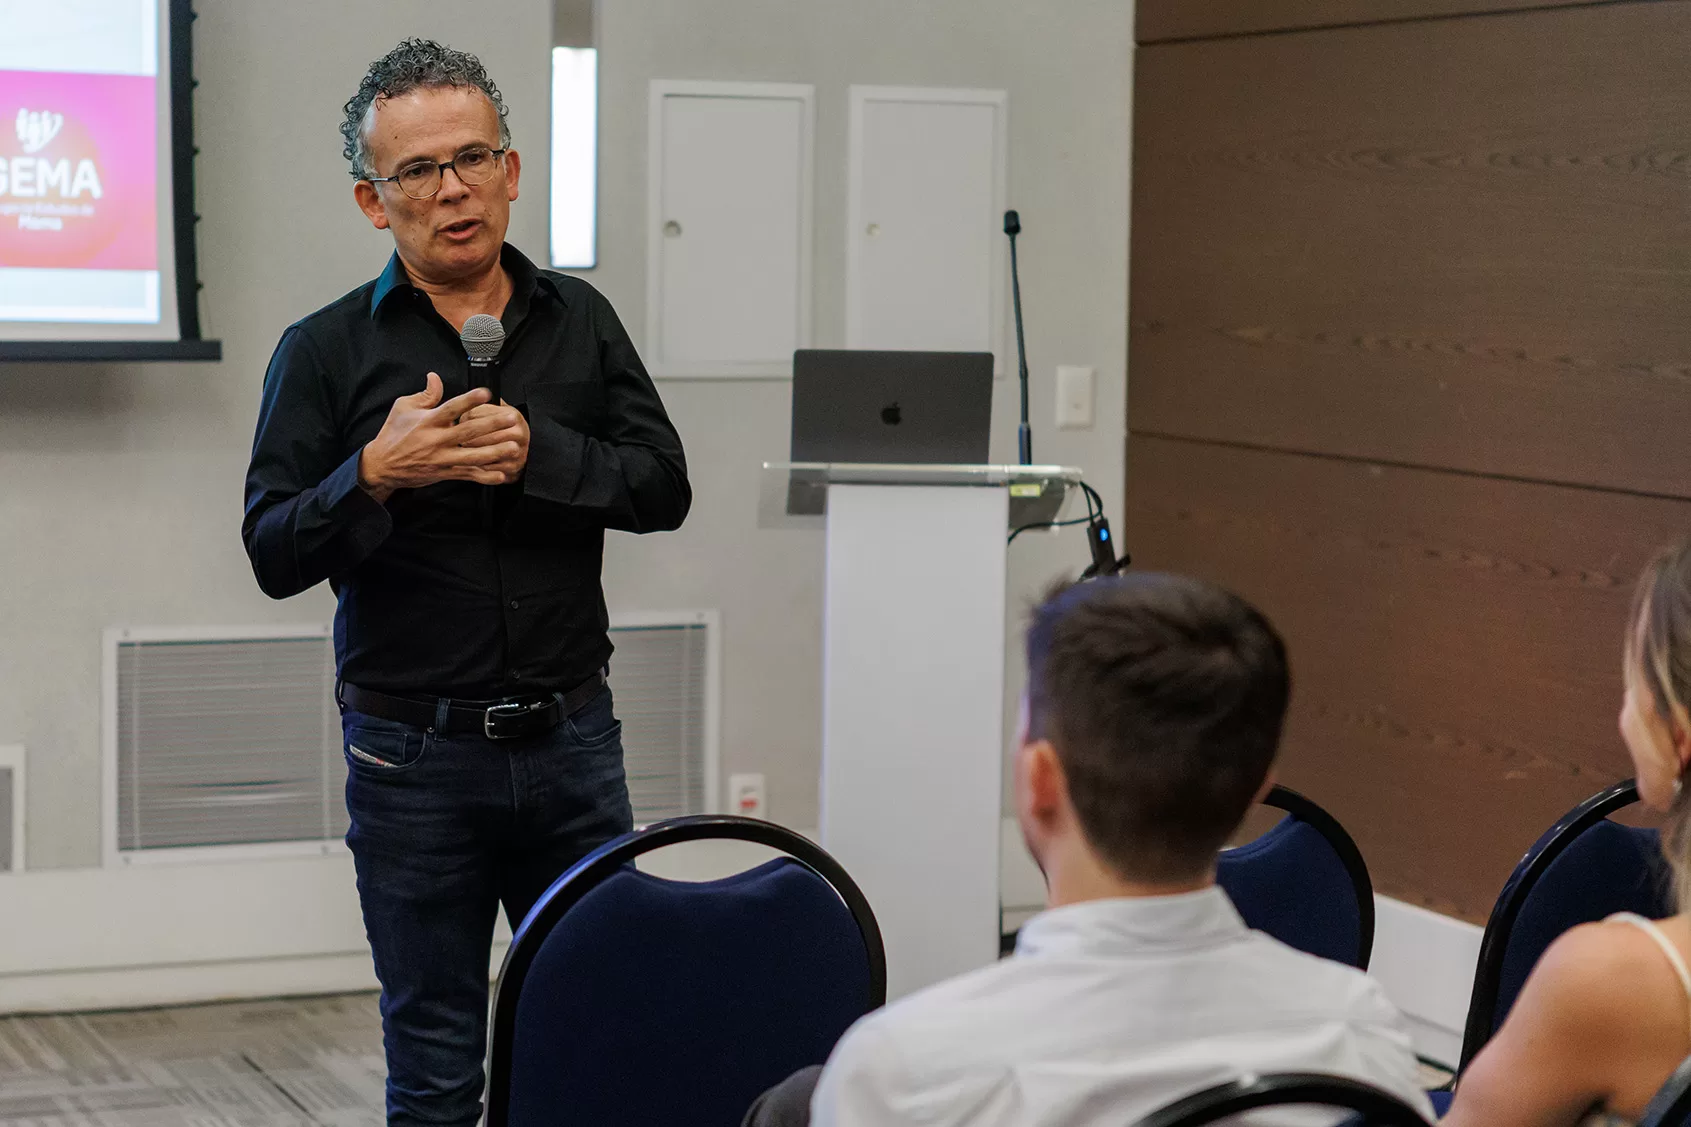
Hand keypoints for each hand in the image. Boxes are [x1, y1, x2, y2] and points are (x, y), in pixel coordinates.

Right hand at [357, 373, 517, 502]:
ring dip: (495, 452)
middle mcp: (436, 440)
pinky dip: (485, 477)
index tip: (486, 393)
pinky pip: (468, 475)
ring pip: (472, 456)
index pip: (451, 408)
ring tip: (514, 447)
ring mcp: (442, 458)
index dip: (469, 400)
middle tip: (511, 419)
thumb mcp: (404, 408)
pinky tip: (501, 475)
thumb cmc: (394, 433)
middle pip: (468, 432)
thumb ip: (425, 394)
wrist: (382, 465)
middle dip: (492, 425)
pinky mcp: (444, 473)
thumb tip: (436, 376)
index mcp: (428, 421)